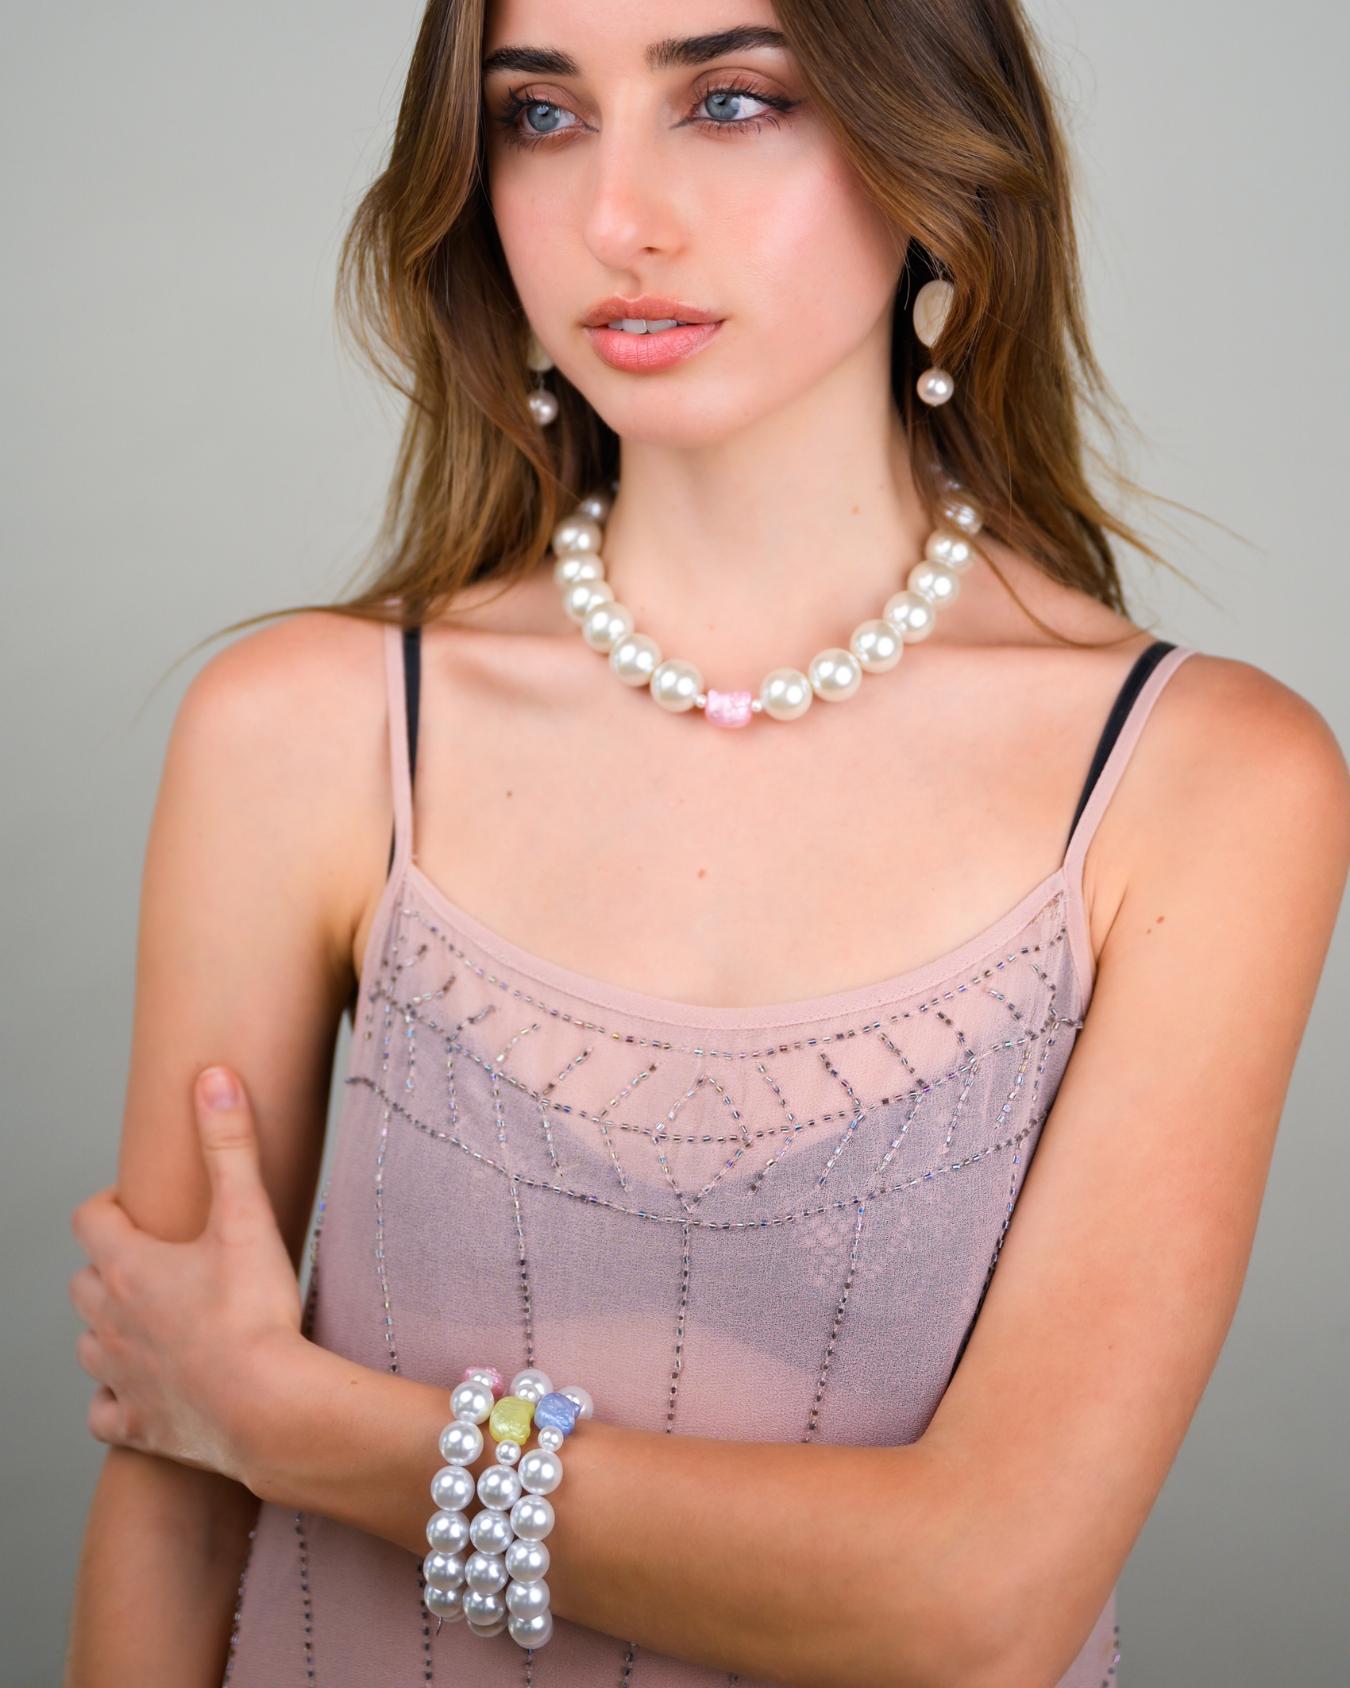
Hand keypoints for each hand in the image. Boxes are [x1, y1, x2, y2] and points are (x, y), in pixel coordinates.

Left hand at [68, 1065, 303, 1484]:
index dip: (112, 1206)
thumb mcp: (247, 1215)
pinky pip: (104, 1413)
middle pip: (85, 1281)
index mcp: (128, 1268)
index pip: (90, 1220)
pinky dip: (117, 1399)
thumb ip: (229, 1144)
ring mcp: (120, 1376)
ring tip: (153, 1320)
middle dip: (111, 1266)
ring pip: (88, 1344)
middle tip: (160, 1260)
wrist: (267, 1407)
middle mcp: (110, 1321)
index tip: (143, 1206)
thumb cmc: (255, 1313)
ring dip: (110, 1329)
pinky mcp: (138, 1425)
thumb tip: (213, 1078)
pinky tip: (145, 1390)